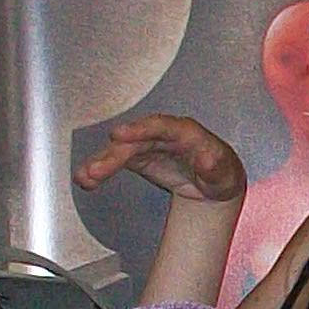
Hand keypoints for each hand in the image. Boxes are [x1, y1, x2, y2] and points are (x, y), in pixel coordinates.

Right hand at [77, 113, 249, 208]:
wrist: (213, 183)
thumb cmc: (220, 172)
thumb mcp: (224, 173)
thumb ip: (214, 166)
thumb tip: (208, 161)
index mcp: (186, 132)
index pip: (160, 126)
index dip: (138, 129)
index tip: (119, 135)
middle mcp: (163, 134)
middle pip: (134, 139)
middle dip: (113, 153)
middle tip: (95, 168)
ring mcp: (148, 143)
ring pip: (121, 149)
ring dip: (101, 162)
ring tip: (84, 177)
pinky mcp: (138, 156)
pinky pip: (116, 161)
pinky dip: (101, 169)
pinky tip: (85, 180)